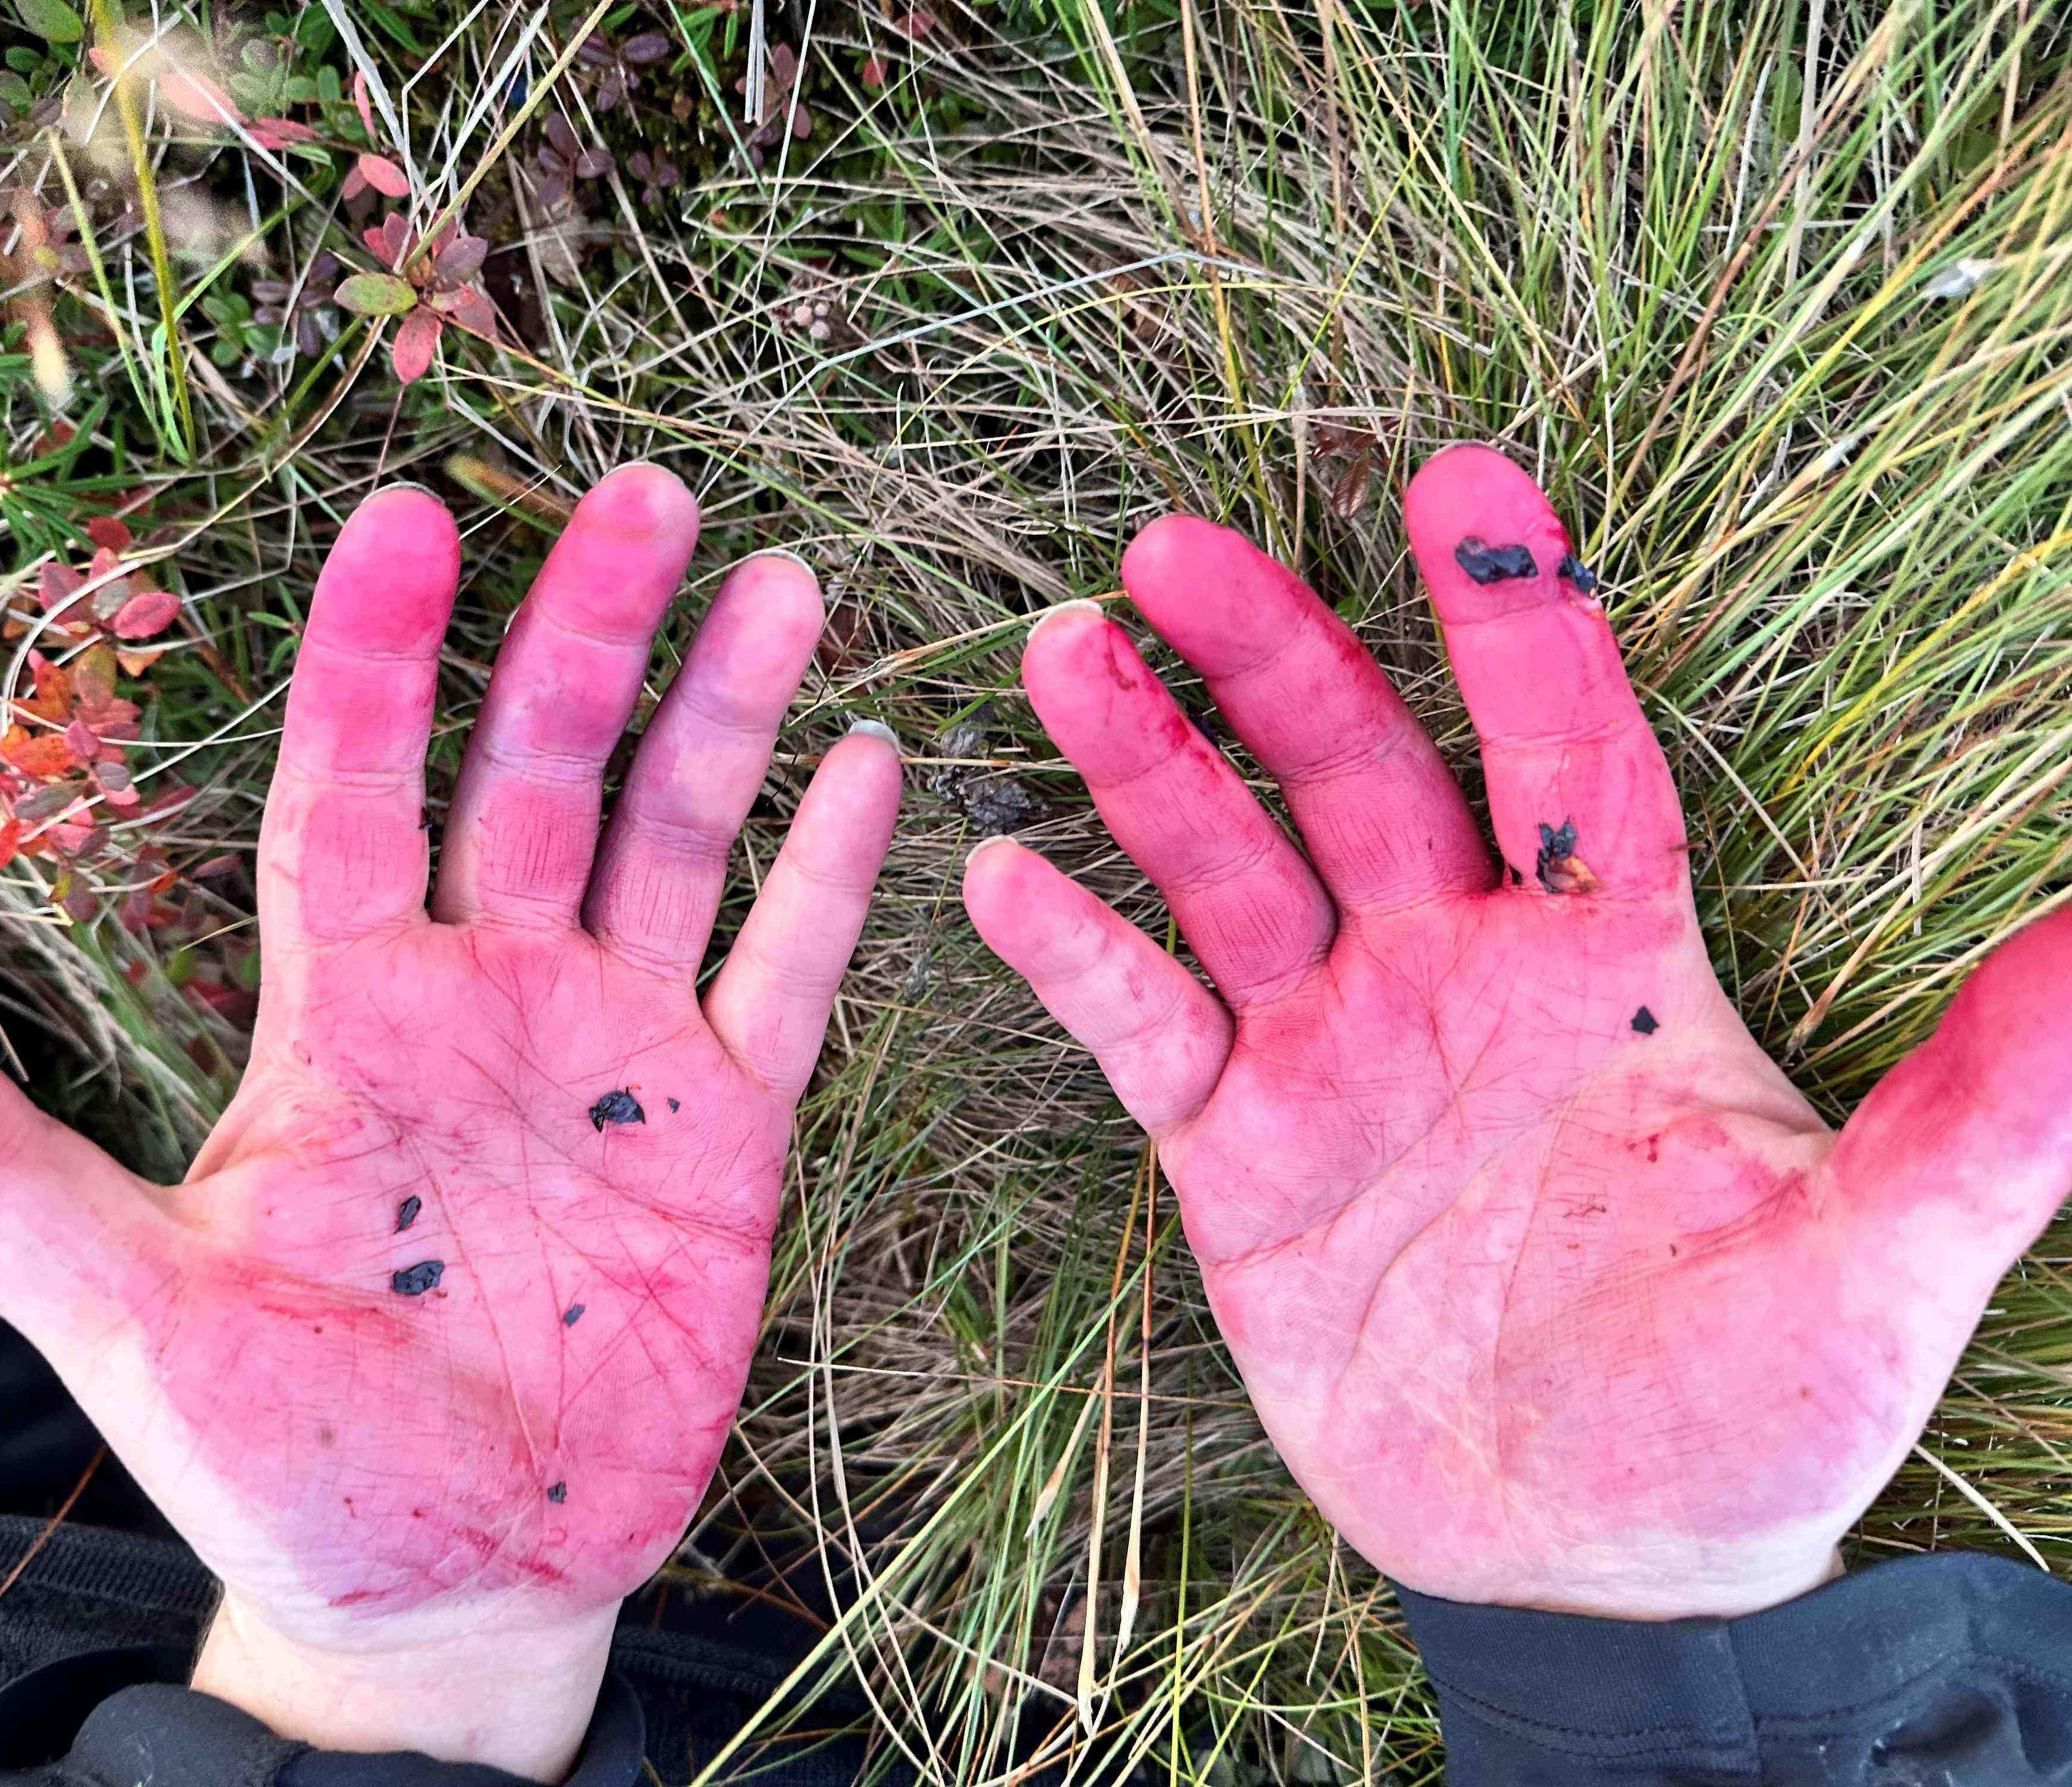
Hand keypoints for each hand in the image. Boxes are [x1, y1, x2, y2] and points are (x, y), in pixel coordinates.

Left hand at [0, 469, 900, 1774]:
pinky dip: (827, 878)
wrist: (456, 1583)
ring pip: (676, 842)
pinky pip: (785, 977)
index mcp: (346, 1016)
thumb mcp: (135, 1323)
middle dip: (589, 633)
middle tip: (646, 494)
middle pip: (539, 775)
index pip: (353, 792)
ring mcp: (616, 1049)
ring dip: (726, 714)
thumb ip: (0, 1183)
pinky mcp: (727, 1130)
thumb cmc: (285, 1460)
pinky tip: (869, 766)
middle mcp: (487, 995)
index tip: (408, 517)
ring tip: (783, 584)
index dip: (378, 657)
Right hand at [966, 444, 2071, 1620]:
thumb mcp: (1886, 1265)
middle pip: (1357, 774)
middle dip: (1274, 657)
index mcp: (1615, 962)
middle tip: (1174, 552)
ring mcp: (1334, 1053)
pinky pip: (1143, 1028)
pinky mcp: (1234, 1149)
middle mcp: (1459, 972)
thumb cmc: (1757, 1403)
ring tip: (1069, 652)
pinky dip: (1077, 958)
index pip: (1568, 753)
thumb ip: (1988, 1107)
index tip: (1467, 479)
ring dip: (1150, 766)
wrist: (1594, 1557)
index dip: (1517, 618)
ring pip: (1228, 870)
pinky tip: (1003, 878)